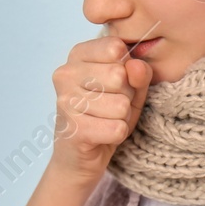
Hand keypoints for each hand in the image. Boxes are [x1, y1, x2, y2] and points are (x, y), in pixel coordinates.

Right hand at [48, 35, 151, 187]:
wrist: (79, 157)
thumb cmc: (105, 116)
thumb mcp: (130, 89)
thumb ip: (139, 73)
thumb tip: (137, 66)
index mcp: (77, 55)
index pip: (116, 47)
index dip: (127, 69)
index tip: (115, 83)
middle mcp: (65, 74)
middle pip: (120, 76)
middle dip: (125, 96)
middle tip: (110, 107)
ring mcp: (66, 101)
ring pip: (121, 105)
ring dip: (121, 118)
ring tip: (105, 121)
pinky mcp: (73, 128)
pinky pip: (117, 128)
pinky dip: (117, 135)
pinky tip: (102, 135)